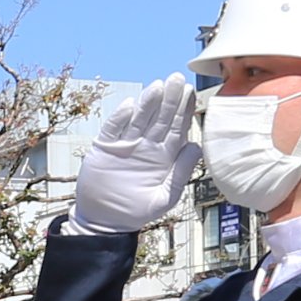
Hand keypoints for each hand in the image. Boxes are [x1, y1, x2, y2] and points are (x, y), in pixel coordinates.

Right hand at [69, 74, 202, 234]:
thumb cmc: (135, 211)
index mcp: (164, 155)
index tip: (191, 93)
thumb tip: (195, 147)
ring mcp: (126, 144)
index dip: (184, 110)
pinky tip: (130, 106)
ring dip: (148, 103)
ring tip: (157, 86)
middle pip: (160, 118)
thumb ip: (180, 174)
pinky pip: (113, 129)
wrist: (104, 221)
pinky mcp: (105, 148)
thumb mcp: (163, 198)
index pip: (177, 128)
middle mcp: (146, 145)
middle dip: (169, 99)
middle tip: (176, 79)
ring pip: (139, 119)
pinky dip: (121, 118)